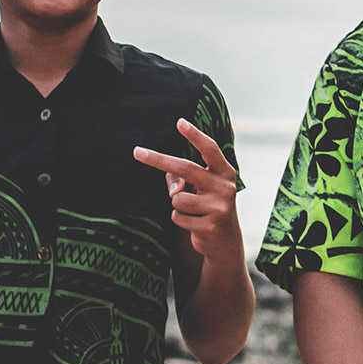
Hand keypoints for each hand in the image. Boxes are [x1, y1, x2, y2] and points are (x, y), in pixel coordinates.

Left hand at [133, 118, 240, 261]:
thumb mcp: (199, 189)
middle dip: (158, 159)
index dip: (195, 135)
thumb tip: (175, 191)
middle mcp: (225, 187)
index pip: (210, 149)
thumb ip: (183, 180)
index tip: (179, 122)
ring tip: (192, 212)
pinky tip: (194, 224)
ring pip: (177, 198)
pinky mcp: (211, 226)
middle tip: (137, 151)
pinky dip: (179, 220)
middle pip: (186, 168)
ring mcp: (220, 207)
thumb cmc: (206, 206)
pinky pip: (177, 217)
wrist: (224, 242)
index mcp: (225, 172)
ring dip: (177, 205)